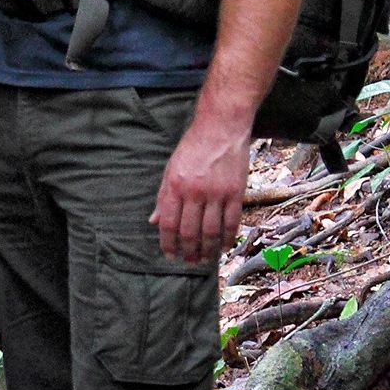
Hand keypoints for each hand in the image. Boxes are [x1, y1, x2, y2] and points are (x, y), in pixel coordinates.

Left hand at [152, 119, 249, 264]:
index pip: (169, 223)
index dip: (168, 243)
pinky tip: (225, 246)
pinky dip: (228, 237)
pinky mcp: (235, 192)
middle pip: (190, 231)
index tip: (170, 255)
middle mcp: (195, 192)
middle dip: (189, 251)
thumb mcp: (170, 169)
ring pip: (212, 231)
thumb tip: (154, 221)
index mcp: (175, 186)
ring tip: (205, 258)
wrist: (220, 128)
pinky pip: (232, 222)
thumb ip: (163, 197)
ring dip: (208, 249)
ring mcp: (217, 193)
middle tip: (189, 261)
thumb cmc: (193, 147)